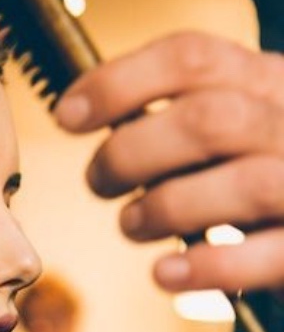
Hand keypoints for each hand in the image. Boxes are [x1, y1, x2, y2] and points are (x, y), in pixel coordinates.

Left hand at [54, 31, 283, 294]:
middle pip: (209, 119)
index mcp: (271, 83)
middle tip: (99, 182)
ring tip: (132, 225)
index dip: (119, 83)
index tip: (68, 115)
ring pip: (242, 184)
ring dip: (165, 207)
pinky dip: (208, 267)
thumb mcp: (239, 128)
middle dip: (133, 152)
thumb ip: (183, 117)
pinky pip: (269, 256)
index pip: (192, 57)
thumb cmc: (267, 181)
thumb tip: (88, 116)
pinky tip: (166, 275)